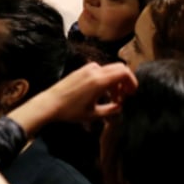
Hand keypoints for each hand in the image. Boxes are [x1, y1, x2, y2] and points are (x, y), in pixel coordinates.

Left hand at [9, 61, 137, 136]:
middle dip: (126, 81)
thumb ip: (110, 110)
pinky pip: (101, 70)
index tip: (132, 94)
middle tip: (125, 96)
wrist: (50, 103)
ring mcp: (87, 68)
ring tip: (114, 99)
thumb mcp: (93, 114)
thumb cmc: (71, 110)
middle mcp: (95, 70)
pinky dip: (107, 79)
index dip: (132, 81)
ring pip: (110, 69)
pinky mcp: (82, 70)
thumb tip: (120, 107)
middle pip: (119, 68)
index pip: (124, 72)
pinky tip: (103, 93)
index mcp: (99, 80)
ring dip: (116, 82)